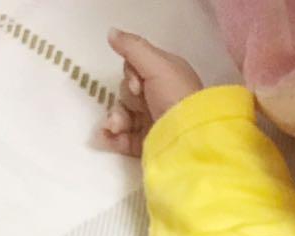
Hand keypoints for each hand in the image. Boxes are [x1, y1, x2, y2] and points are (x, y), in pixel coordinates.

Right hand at [100, 29, 204, 156]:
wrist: (191, 142)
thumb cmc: (177, 99)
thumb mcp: (158, 66)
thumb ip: (133, 47)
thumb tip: (112, 33)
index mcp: (167, 76)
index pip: (136, 68)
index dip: (130, 75)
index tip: (138, 85)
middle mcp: (161, 97)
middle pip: (128, 92)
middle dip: (126, 100)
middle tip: (136, 107)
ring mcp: (155, 122)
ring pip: (124, 115)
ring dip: (116, 119)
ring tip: (116, 128)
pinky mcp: (149, 144)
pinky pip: (124, 138)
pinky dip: (112, 137)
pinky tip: (103, 137)